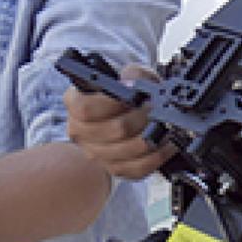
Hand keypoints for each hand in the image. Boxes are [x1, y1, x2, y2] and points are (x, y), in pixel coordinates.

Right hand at [63, 64, 175, 180]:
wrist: (134, 109)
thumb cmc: (130, 91)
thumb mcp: (133, 73)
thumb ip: (133, 73)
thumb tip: (131, 82)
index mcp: (75, 103)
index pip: (84, 109)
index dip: (110, 104)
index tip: (132, 97)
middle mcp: (80, 131)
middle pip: (113, 129)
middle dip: (140, 117)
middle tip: (155, 108)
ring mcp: (96, 153)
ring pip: (127, 150)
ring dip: (151, 136)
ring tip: (164, 125)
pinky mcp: (114, 169)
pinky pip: (137, 168)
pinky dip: (157, 155)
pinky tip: (166, 144)